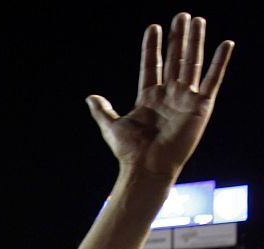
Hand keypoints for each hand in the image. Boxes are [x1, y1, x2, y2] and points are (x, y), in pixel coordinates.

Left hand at [87, 13, 233, 179]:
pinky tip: (225, 44)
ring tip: (197, 20)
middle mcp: (169, 96)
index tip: (153, 26)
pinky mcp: (200, 107)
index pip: (152, 65)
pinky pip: (213, 80)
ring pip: (192, 63)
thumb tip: (90, 97)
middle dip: (177, 37)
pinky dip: (220, 62)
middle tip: (181, 15)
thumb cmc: (129, 152)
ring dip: (195, 42)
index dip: (152, 47)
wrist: (147, 167)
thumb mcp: (112, 126)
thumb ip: (102, 111)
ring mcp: (185, 100)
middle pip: (175, 59)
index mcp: (149, 99)